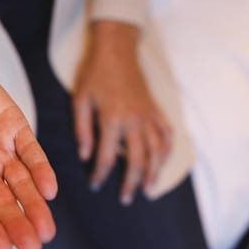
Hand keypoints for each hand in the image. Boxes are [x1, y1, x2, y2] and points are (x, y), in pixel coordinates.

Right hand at [0, 42, 56, 248]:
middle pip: (3, 202)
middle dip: (18, 224)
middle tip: (32, 247)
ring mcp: (2, 150)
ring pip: (22, 183)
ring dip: (35, 205)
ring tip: (46, 230)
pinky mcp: (16, 128)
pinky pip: (31, 152)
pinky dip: (41, 169)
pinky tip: (49, 189)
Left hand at [73, 21, 171, 205]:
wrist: (117, 49)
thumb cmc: (94, 74)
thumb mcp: (80, 100)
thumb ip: (82, 129)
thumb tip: (85, 156)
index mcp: (112, 119)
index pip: (106, 156)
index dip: (100, 174)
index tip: (95, 185)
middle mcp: (135, 120)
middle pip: (137, 160)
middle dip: (131, 182)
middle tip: (126, 199)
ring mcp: (149, 115)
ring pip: (157, 150)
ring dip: (153, 172)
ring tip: (148, 189)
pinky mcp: (156, 109)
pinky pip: (168, 134)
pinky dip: (168, 150)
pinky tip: (163, 162)